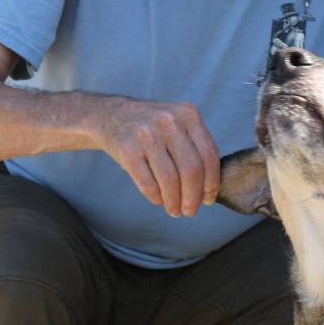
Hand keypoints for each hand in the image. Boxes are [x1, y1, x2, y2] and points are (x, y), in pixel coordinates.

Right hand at [96, 98, 219, 216]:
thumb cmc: (152, 127)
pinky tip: (159, 200)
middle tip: (191, 210)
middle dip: (193, 197)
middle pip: (191, 169)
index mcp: (188, 114)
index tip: (208, 199)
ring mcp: (146, 134)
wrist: (111, 115)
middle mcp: (169, 121)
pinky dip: (156, 197)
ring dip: (174, 202)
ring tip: (175, 210)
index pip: (209, 155)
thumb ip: (196, 147)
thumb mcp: (178, 123)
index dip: (211, 183)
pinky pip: (147, 183)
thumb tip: (210, 189)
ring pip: (170, 180)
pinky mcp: (127, 149)